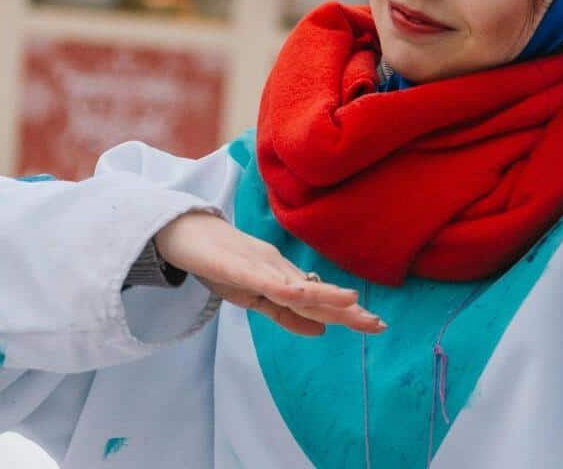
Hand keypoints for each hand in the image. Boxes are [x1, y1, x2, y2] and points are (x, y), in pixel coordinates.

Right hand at [154, 211, 384, 336]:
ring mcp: (258, 266)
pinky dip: (281, 287)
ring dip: (323, 294)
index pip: (320, 299)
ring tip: (352, 302)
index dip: (346, 313)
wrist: (184, 231)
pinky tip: (299, 293)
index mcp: (283, 278)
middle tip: (378, 324)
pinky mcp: (235, 266)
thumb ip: (285, 314)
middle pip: (316, 292)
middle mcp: (277, 268)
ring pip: (294, 285)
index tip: (376, 324)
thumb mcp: (253, 297)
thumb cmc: (219, 262)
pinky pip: (261, 278)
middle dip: (346, 309)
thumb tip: (321, 331)